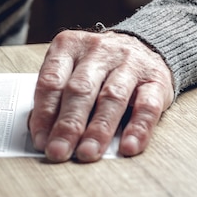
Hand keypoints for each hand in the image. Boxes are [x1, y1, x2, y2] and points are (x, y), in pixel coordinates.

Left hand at [28, 30, 173, 162]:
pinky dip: (138, 128)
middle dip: (68, 125)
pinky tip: (128, 147)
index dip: (44, 113)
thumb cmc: (97, 65)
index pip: (51, 81)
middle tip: (59, 151)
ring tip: (87, 153)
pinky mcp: (156, 79)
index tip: (40, 140)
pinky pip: (148, 106)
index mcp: (69, 46)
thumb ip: (55, 96)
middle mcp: (98, 51)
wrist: (142, 43)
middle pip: (80, 91)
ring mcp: (129, 63)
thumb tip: (41, 132)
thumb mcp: (70, 69)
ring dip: (98, 130)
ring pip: (111, 98)